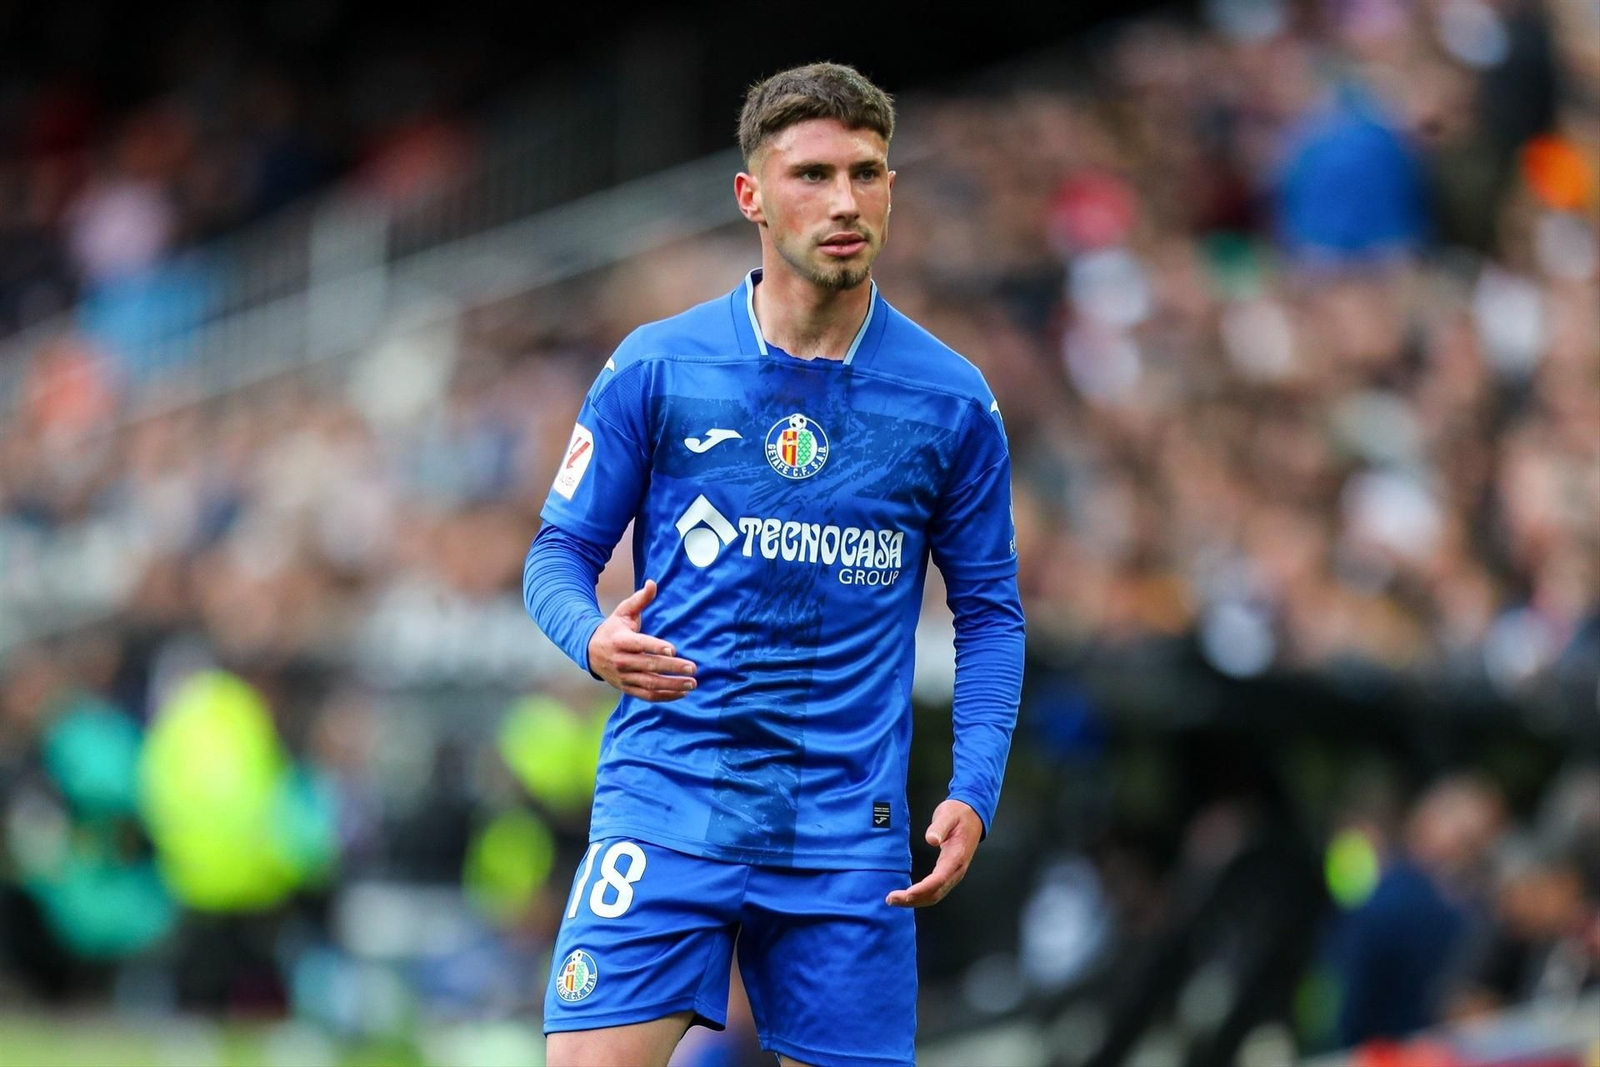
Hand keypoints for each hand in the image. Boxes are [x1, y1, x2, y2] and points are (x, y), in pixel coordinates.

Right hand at [587, 579, 697, 701]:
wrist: (590, 651)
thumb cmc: (613, 629)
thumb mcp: (622, 612)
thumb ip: (639, 599)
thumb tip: (652, 582)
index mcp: (621, 640)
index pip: (640, 645)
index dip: (656, 647)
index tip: (673, 649)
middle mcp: (621, 660)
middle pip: (649, 666)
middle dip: (672, 668)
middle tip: (692, 668)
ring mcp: (623, 677)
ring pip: (650, 684)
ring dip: (672, 685)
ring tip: (692, 683)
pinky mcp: (626, 688)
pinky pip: (646, 695)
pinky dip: (664, 697)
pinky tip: (681, 694)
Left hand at [886, 798, 982, 907]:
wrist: (973, 815)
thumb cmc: (959, 814)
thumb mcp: (948, 815)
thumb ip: (940, 827)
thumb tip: (931, 840)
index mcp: (957, 856)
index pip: (940, 878)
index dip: (923, 888)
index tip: (907, 893)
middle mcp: (956, 870)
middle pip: (936, 892)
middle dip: (914, 899)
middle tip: (892, 899)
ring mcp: (954, 873)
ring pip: (936, 895)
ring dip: (916, 901)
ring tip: (895, 900)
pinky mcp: (949, 873)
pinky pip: (936, 891)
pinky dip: (921, 897)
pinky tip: (908, 897)